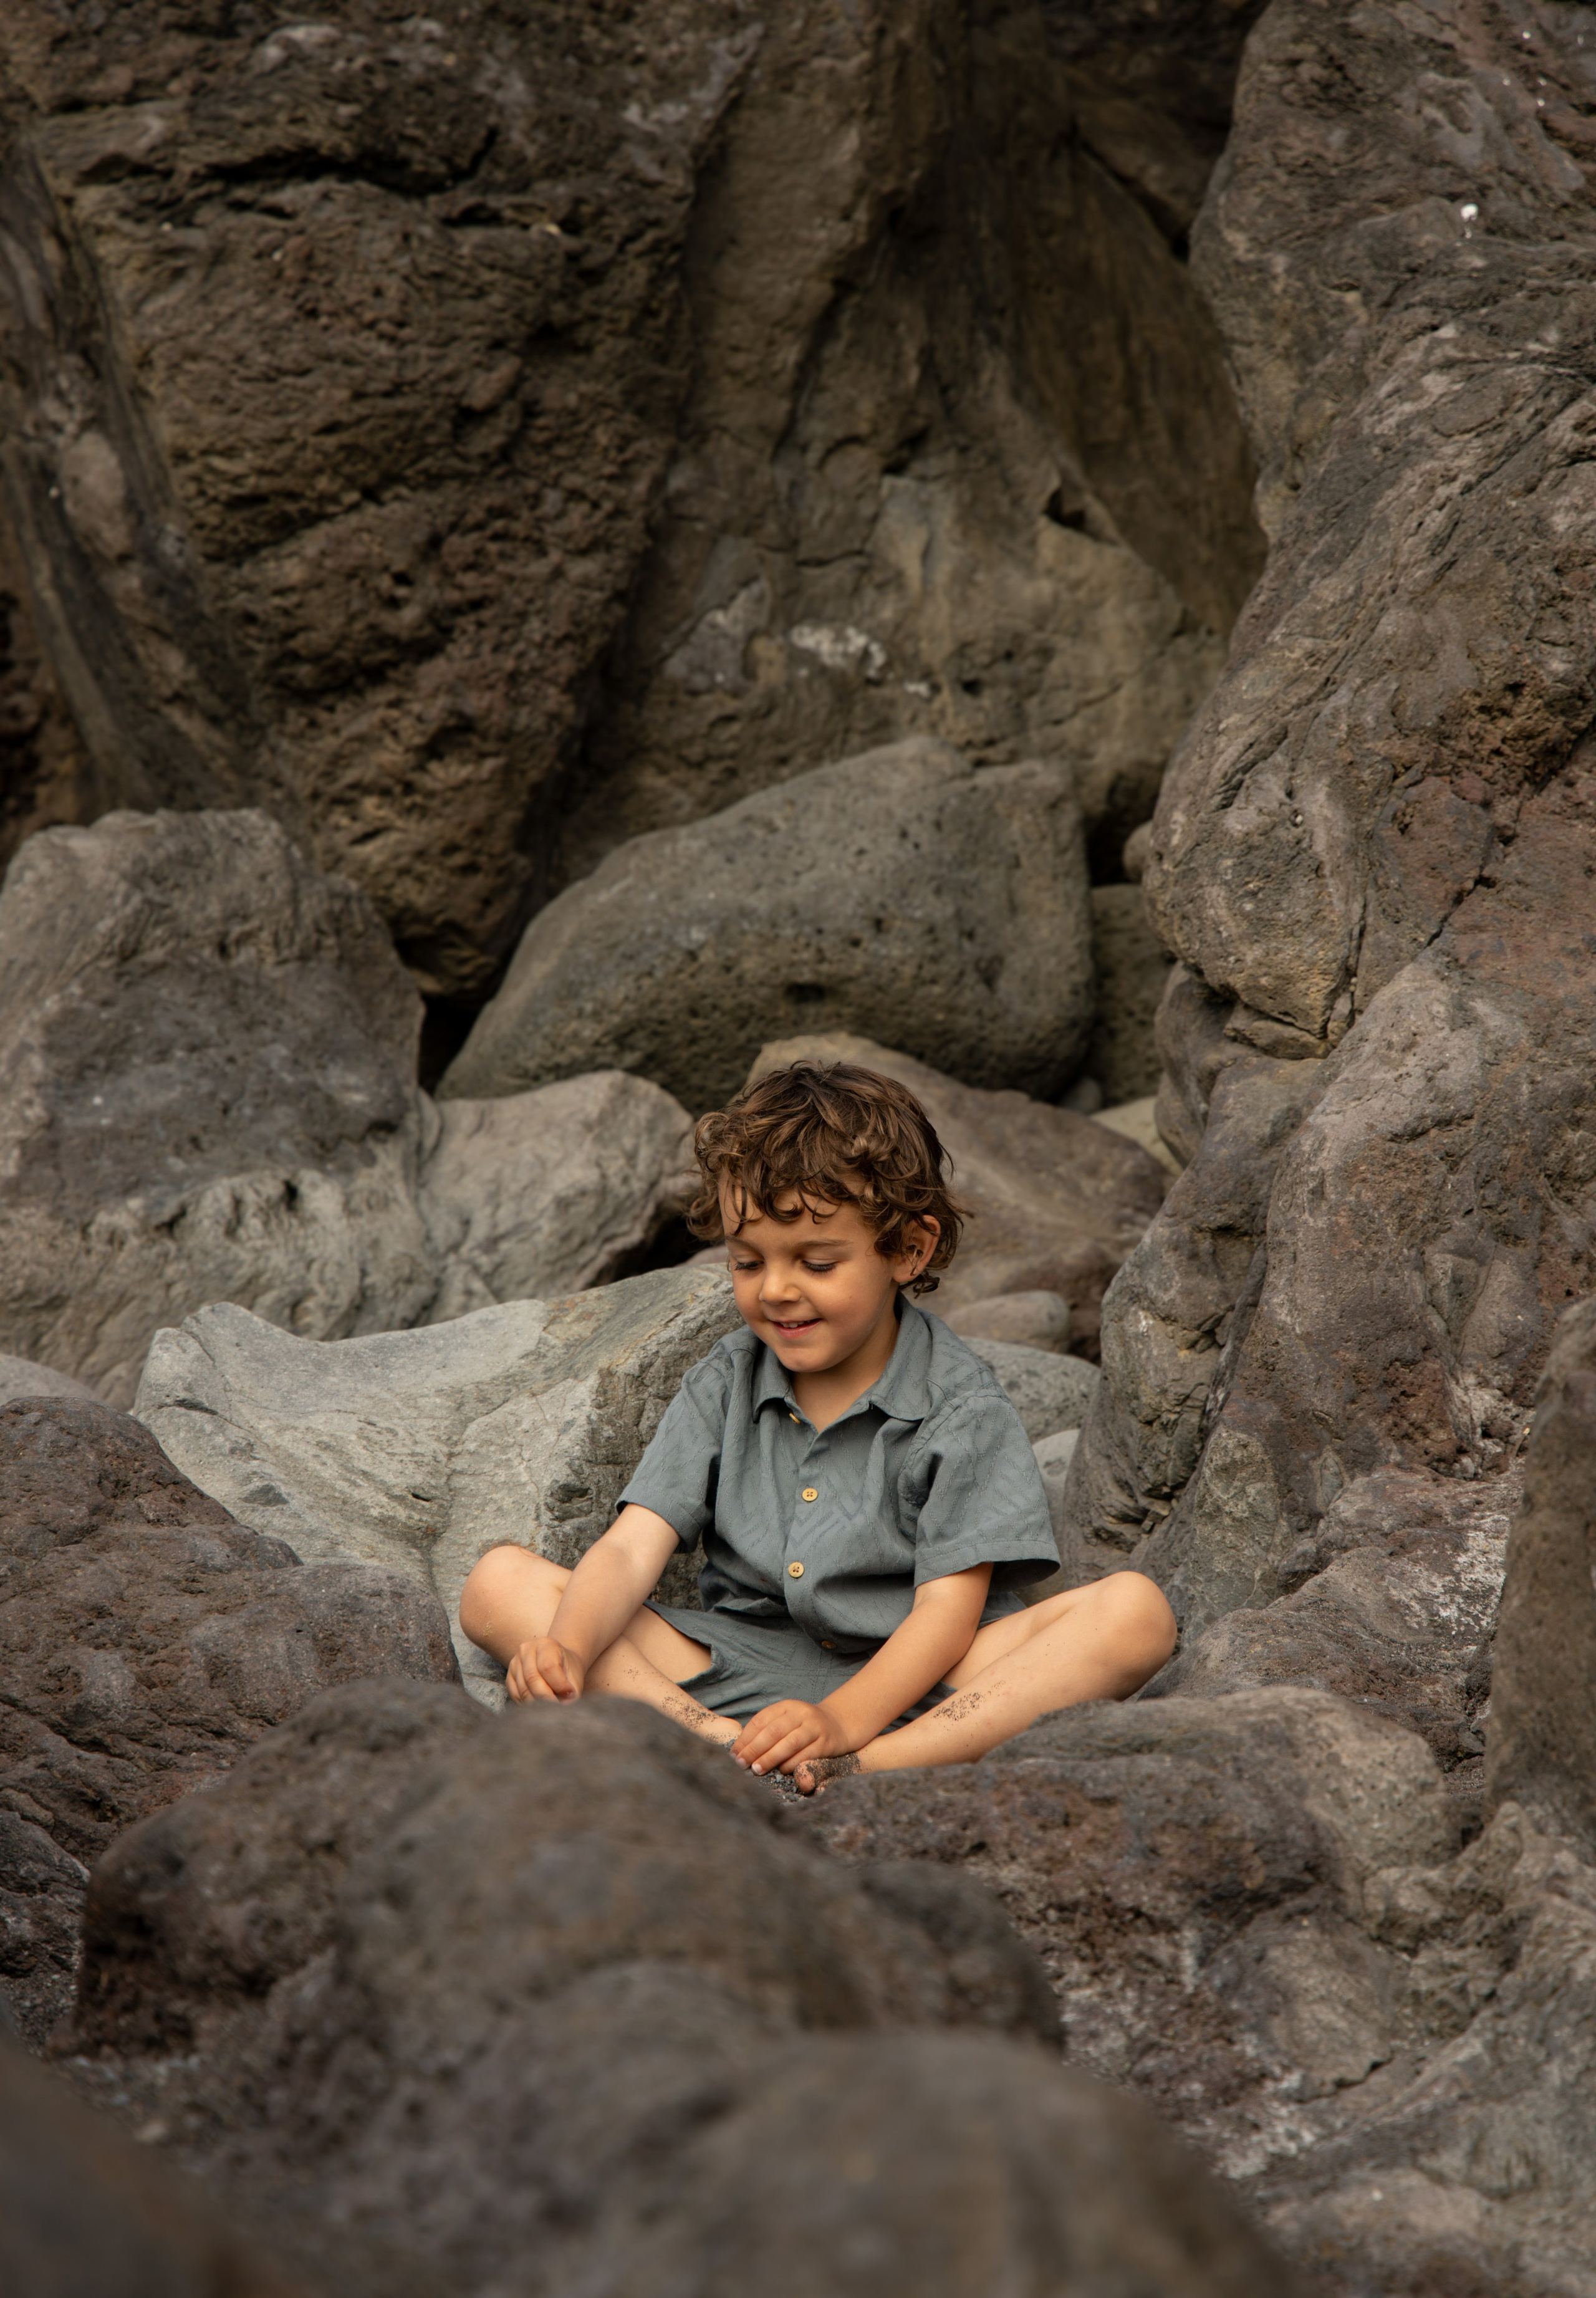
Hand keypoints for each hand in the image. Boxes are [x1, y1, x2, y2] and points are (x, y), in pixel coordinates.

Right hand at [506, 1636, 586, 1703]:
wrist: (558, 1664)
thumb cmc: (568, 1671)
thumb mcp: (575, 1678)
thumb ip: (571, 1692)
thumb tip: (562, 1708)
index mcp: (546, 1644)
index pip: (548, 1667)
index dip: (559, 1685)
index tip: (569, 1695)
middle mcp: (526, 1649)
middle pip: (532, 1679)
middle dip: (546, 1698)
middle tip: (557, 1707)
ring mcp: (515, 1662)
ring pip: (523, 1690)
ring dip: (537, 1704)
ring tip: (550, 1706)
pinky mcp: (509, 1675)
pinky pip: (515, 1695)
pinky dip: (527, 1704)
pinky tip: (538, 1706)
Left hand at [732, 1698, 853, 1775]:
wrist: (838, 1724)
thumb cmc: (803, 1727)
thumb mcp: (786, 1720)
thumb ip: (767, 1730)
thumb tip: (740, 1750)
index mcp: (786, 1706)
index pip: (761, 1720)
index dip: (745, 1738)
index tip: (734, 1754)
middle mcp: (801, 1714)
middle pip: (773, 1731)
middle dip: (754, 1749)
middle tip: (741, 1763)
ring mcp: (815, 1728)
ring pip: (790, 1743)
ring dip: (771, 1758)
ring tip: (757, 1769)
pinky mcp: (826, 1743)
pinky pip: (806, 1755)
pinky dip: (791, 1764)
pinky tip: (781, 1771)